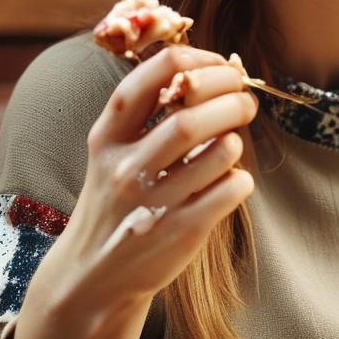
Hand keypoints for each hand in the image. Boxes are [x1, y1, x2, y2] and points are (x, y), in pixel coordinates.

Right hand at [33, 46, 257, 315]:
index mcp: (108, 136)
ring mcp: (153, 202)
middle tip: (245, 100)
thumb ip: (152, 109)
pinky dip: (241, 178)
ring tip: (230, 145)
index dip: (202, 60)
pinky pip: (234, 187)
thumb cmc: (119, 196)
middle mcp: (125, 168)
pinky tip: (227, 182)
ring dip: (237, 140)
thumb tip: (221, 69)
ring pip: (222, 151)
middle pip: (192, 115)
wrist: (92, 278)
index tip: (222, 66)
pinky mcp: (182, 231)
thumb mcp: (115, 150)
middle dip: (232, 98)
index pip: (157, 72)